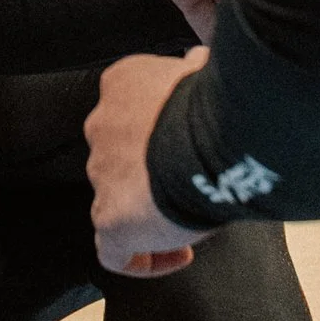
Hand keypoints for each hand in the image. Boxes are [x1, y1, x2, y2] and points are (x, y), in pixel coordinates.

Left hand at [85, 49, 206, 273]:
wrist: (215, 136)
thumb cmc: (218, 101)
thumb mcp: (206, 70)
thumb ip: (196, 69)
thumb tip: (198, 60)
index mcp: (121, 85)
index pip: (129, 111)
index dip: (156, 134)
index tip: (187, 148)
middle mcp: (102, 126)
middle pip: (121, 157)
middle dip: (152, 173)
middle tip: (193, 183)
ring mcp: (102, 173)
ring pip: (116, 200)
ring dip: (149, 212)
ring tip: (192, 218)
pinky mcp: (109, 218)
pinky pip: (114, 252)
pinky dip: (141, 259)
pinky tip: (178, 255)